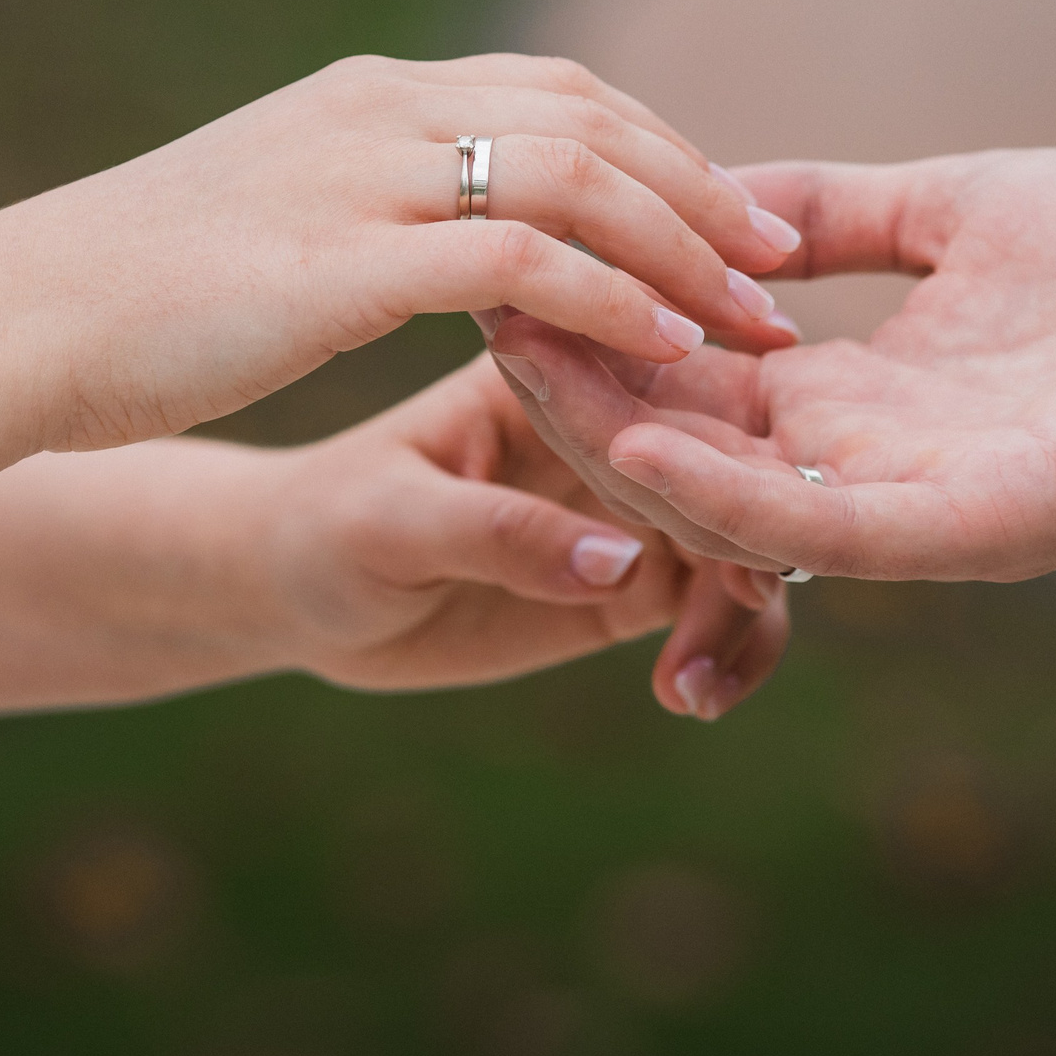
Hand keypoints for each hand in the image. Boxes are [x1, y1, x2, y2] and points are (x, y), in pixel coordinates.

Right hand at [13, 54, 800, 451]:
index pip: (560, 91)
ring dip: (684, 248)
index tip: (729, 216)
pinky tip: (663, 350)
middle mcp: (381, 110)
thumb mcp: (271, 218)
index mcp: (371, 96)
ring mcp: (365, 173)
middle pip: (596, 119)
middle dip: (705, 190)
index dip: (664, 151)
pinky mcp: (347, 259)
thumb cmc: (135, 294)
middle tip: (780, 263)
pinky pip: (524, 263)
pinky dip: (611, 299)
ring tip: (751, 319)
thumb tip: (428, 237)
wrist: (21, 322)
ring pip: (580, 179)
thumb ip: (366, 206)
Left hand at [250, 354, 789, 720]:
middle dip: (760, 524)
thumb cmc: (324, 525)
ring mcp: (633, 496)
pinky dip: (731, 645)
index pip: (663, 375)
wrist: (295, 589)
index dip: (718, 434)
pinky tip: (690, 695)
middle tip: (749, 595)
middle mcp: (616, 419)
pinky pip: (720, 601)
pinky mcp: (635, 573)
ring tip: (698, 678)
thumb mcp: (393, 524)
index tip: (749, 503)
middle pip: (733, 453)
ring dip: (749, 601)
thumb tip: (623, 560)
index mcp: (555, 360)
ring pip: (746, 531)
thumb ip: (500, 534)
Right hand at [486, 151, 1055, 581]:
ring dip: (622, 444)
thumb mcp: (952, 207)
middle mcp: (864, 463)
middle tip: (475, 317)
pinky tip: (649, 446)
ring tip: (526, 371)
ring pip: (731, 497)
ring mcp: (913, 506)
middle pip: (685, 443)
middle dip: (579, 389)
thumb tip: (711, 187)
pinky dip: (731, 497)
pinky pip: (828, 530)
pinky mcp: (975, 529)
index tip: (506, 266)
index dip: (601, 329)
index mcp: (854, 394)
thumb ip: (834, 210)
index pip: (690, 377)